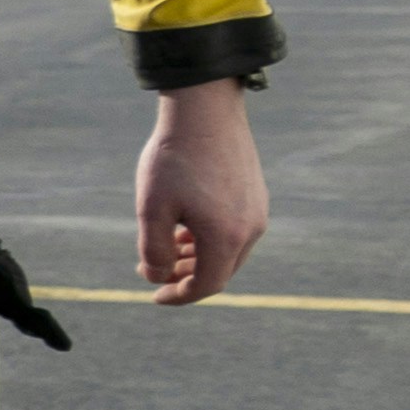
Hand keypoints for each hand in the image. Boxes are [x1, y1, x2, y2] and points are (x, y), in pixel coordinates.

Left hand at [132, 78, 265, 303]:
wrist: (204, 112)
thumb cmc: (173, 159)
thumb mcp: (151, 208)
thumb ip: (153, 249)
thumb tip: (156, 277)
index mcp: (227, 237)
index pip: (207, 285)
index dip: (179, 296)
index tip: (155, 297)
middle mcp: (250, 228)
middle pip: (220, 271)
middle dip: (187, 277)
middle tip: (155, 270)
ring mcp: (257, 210)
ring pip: (228, 251)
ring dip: (197, 257)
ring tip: (167, 249)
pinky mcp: (256, 194)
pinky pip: (235, 230)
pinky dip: (209, 238)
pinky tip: (184, 228)